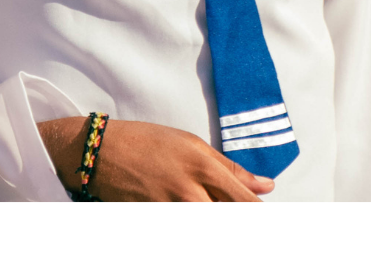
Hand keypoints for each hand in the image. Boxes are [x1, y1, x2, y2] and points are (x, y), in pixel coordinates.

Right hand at [37, 116, 274, 201]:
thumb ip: (230, 169)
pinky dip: (190, 219)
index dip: (260, 215)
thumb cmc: (147, 143)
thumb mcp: (192, 145)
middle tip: (237, 216)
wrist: (102, 153)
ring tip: (201, 204)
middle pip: (228, 218)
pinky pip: (182, 227)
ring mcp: (171, 209)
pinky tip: (186, 209)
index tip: (268, 220)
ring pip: (207, 223)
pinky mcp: (155, 219)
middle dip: (238, 220)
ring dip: (212, 216)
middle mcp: (190, 192)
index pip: (245, 202)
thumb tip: (265, 185)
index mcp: (204, 167)